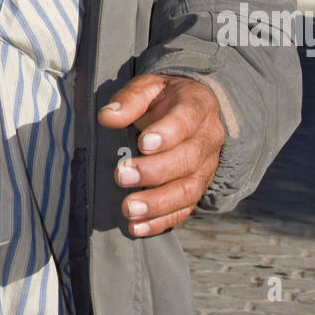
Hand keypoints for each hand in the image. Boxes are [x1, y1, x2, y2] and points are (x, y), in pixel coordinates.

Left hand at [97, 73, 225, 236]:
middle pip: (188, 159)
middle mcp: (207, 139)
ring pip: (189, 189)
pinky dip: (161, 221)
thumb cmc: (166, 98)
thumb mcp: (149, 87)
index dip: (167, 134)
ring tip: (128, 209)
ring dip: (158, 203)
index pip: (187, 121)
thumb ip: (130, 100)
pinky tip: (137, 227)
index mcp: (197, 106)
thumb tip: (107, 117)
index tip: (142, 144)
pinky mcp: (197, 188)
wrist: (195, 110)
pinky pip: (184, 209)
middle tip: (121, 176)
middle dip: (154, 171)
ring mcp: (206, 167)